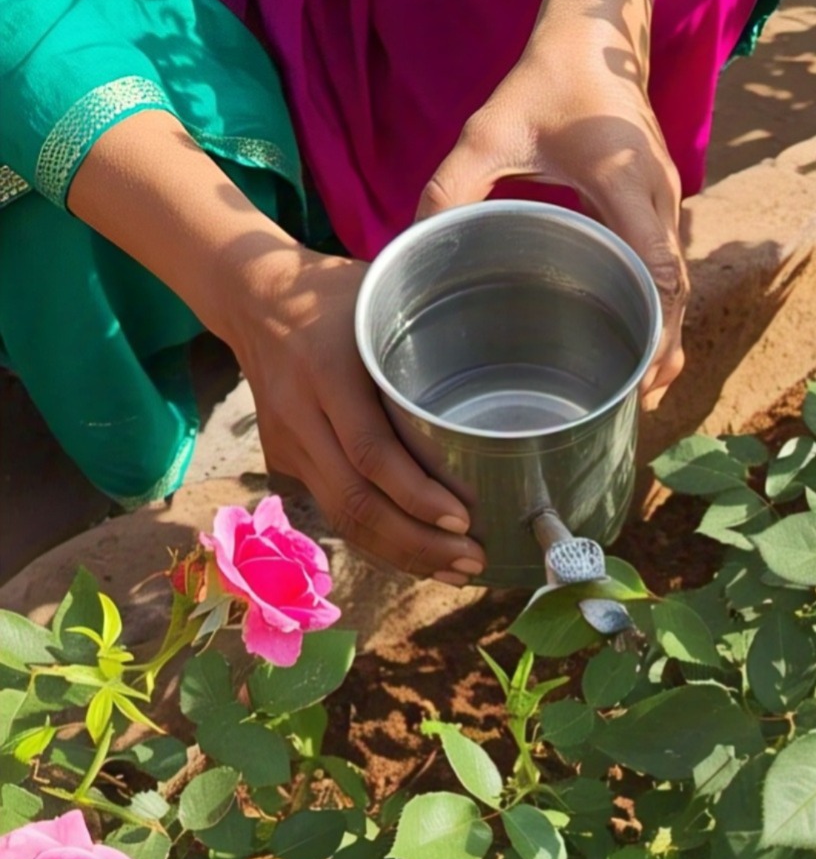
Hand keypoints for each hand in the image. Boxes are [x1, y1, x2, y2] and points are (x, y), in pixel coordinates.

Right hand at [225, 248, 486, 583]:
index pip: (373, 452)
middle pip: (359, 504)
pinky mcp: (286, 460)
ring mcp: (289, 444)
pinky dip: (380, 541)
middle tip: (474, 561)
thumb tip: (523, 334)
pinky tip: (421, 554)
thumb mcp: (380, 288)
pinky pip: (334, 513)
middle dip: (419, 544)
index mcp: (329, 370)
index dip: (417, 495)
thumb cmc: (336, 292)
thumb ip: (432, 320)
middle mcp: (303, 415)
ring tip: (457, 570)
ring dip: (403, 555)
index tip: (463, 518)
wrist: (248, 295)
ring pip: (344, 521)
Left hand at [416, 29, 687, 408]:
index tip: (639, 374)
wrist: (595, 37)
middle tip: (638, 402)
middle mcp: (657, 196)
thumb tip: (417, 247)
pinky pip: (667, 265)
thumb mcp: (488, 130)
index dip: (654, 327)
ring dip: (665, 333)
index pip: (654, 269)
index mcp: (623, 181)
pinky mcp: (658, 204)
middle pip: (674, 289)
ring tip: (643, 390)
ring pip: (677, 282)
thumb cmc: (545, 81)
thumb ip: (451, 186)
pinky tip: (639, 341)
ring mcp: (665, 200)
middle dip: (662, 347)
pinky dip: (659, 308)